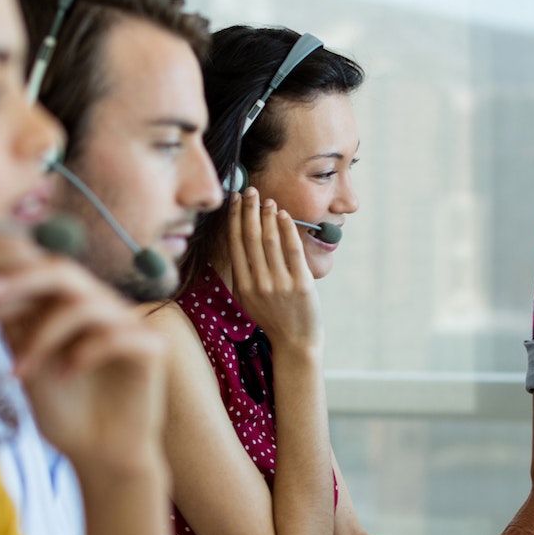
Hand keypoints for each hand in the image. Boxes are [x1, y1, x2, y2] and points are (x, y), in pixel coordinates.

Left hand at [0, 258, 165, 475]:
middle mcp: (102, 307)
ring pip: (83, 305)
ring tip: (21, 373)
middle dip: (21, 281)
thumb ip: (17, 332)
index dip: (0, 292)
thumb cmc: (67, 414)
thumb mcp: (30, 370)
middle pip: (64, 272)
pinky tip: (65, 375)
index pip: (37, 282)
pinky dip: (85, 352)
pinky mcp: (152, 347)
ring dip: (43, 335)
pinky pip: (116, 334)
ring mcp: (129, 323)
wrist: (102, 457)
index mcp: (73, 307)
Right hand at [223, 189, 320, 353]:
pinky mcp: (300, 284)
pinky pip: (292, 250)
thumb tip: (238, 245)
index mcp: (242, 286)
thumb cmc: (274, 320)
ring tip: (267, 201)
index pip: (235, 244)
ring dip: (268, 216)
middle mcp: (258, 283)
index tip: (234, 201)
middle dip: (249, 210)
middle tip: (250, 191)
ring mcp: (279, 284)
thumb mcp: (249, 300)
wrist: (295, 343)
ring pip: (270, 241)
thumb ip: (243, 275)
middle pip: (251, 238)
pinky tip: (284, 215)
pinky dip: (287, 230)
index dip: (234, 219)